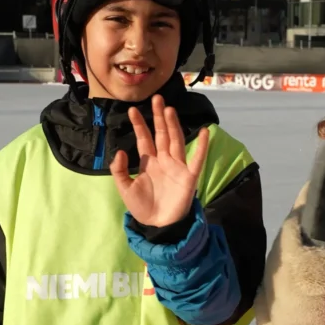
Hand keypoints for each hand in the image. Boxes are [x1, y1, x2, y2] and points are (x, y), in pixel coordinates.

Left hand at [111, 95, 209, 227]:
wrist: (157, 226)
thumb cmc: (142, 207)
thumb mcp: (124, 188)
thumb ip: (119, 170)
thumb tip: (120, 151)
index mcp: (148, 162)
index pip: (144, 139)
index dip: (139, 125)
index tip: (132, 110)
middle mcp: (163, 160)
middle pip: (161, 134)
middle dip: (159, 117)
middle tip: (157, 98)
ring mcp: (177, 166)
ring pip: (176, 141)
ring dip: (173, 125)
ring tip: (170, 110)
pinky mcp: (189, 176)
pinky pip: (196, 159)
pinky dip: (202, 146)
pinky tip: (204, 132)